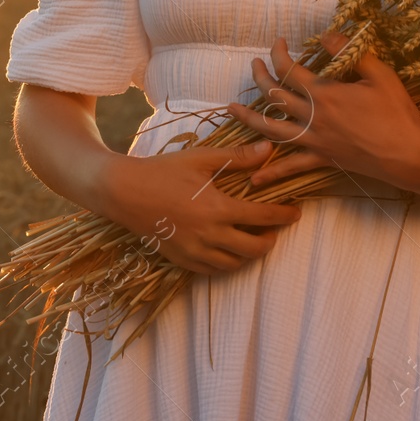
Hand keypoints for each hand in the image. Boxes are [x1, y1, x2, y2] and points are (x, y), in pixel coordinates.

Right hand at [101, 141, 303, 275]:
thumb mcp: (201, 159)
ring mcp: (194, 252)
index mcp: (217, 209)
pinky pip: (213, 270)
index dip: (284, 215)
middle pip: (254, 249)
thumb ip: (237, 158)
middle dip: (271, 239)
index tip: (295, 211)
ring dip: (250, 253)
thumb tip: (269, 150)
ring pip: (235, 264)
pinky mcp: (182, 260)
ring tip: (254, 238)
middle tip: (275, 228)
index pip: (263, 217)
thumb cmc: (163, 171)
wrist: (123, 192)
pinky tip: (228, 248)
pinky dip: (227, 262)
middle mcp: (209, 236)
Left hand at [226, 30, 419, 187]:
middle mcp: (313, 117)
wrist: (408, 154)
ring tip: (230, 109)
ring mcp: (314, 140)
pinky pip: (292, 167)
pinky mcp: (322, 159)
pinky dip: (271, 173)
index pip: (289, 70)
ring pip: (271, 129)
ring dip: (248, 117)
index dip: (277, 53)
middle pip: (273, 96)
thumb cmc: (397, 112)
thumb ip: (349, 52)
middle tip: (254, 65)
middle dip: (259, 77)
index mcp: (324, 93)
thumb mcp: (378, 73)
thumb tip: (327, 34)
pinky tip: (252, 180)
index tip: (276, 42)